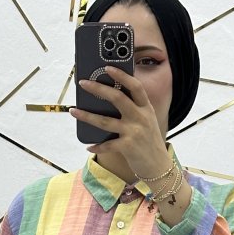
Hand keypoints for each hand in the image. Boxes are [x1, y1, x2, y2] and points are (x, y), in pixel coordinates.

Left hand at [69, 66, 169, 180]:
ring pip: (105, 121)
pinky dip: (97, 145)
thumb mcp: (147, 121)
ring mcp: (134, 132)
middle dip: (98, 89)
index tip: (107, 67)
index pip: (135, 86)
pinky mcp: (128, 147)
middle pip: (117, 98)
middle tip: (83, 83)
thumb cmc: (150, 142)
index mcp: (146, 108)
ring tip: (73, 111)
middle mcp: (140, 118)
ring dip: (86, 116)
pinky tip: (88, 145)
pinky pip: (107, 145)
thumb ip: (135, 109)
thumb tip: (109, 98)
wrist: (160, 167)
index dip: (122, 75)